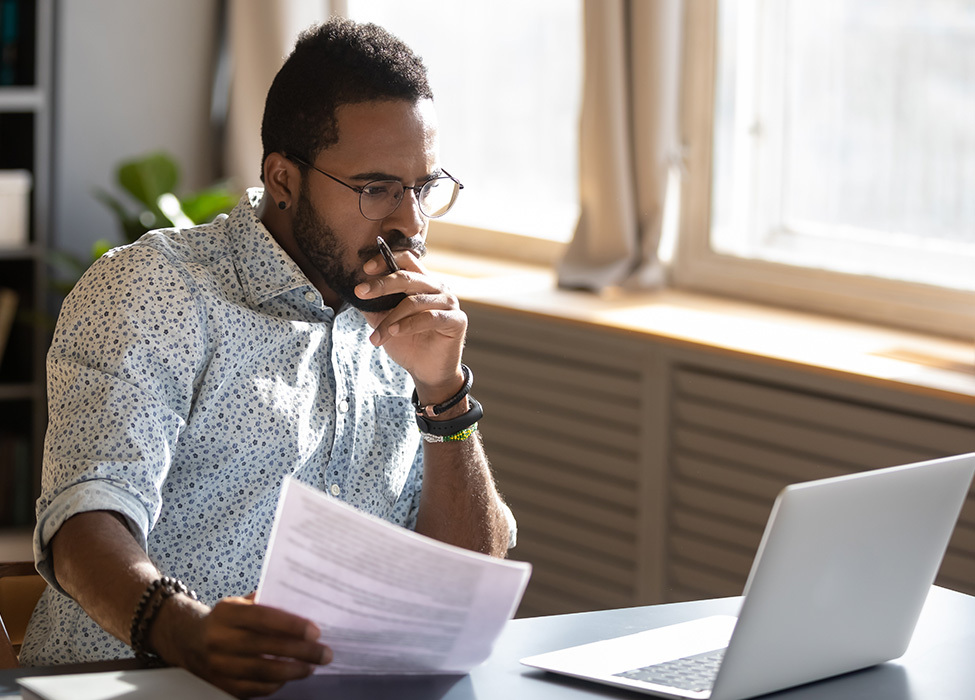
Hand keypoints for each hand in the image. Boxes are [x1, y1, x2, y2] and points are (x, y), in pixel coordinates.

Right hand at [161, 594, 331, 697]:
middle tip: (325, 653)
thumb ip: (267, 603)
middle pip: (265, 648)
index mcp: (227, 613)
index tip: (315, 631)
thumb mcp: (240, 603)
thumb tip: (305, 606)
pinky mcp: (221, 685)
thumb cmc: (226, 619)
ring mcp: (218, 665)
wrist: (188, 639)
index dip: (291, 625)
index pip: (263, 618)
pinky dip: (275, 685)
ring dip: (292, 671)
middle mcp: (219, 639)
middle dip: (300, 652)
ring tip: (312, 666)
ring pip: (261, 673)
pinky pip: (253, 689)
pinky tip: (290, 677)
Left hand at [356, 251, 466, 401]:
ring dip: (390, 318)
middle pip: (408, 277)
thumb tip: (355, 291)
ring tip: (376, 335)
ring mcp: (449, 303)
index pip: (407, 260)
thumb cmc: (407, 343)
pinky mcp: (456, 320)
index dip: (386, 259)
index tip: (365, 269)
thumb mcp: (384, 321)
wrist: (426, 371)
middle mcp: (437, 288)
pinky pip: (429, 318)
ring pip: (414, 301)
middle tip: (360, 292)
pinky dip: (408, 325)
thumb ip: (374, 306)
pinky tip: (394, 332)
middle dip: (381, 284)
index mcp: (422, 282)